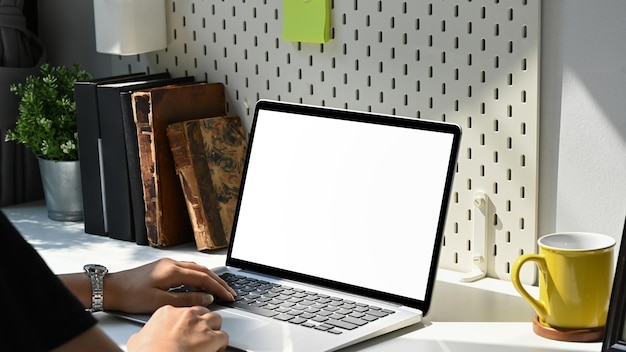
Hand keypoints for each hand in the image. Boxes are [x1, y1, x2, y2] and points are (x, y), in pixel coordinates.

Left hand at [105, 258, 235, 312]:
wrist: (110, 288)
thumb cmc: (130, 295)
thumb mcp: (160, 302)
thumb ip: (185, 300)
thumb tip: (206, 299)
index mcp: (172, 271)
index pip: (203, 278)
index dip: (218, 287)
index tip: (229, 295)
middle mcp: (171, 264)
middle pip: (203, 271)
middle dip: (218, 281)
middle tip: (230, 292)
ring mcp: (167, 264)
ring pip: (196, 269)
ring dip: (209, 278)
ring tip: (220, 289)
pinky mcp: (163, 267)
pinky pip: (187, 269)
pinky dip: (199, 277)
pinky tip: (201, 284)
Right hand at [127, 305, 227, 351]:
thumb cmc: (147, 351)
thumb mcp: (138, 339)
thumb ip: (144, 334)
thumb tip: (141, 339)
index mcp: (167, 312)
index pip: (183, 310)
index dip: (186, 320)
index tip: (185, 327)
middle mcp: (186, 314)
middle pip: (201, 312)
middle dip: (202, 321)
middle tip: (199, 333)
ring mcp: (200, 324)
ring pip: (216, 320)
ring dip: (214, 329)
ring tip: (210, 340)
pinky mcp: (211, 337)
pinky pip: (223, 337)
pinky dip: (221, 344)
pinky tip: (216, 349)